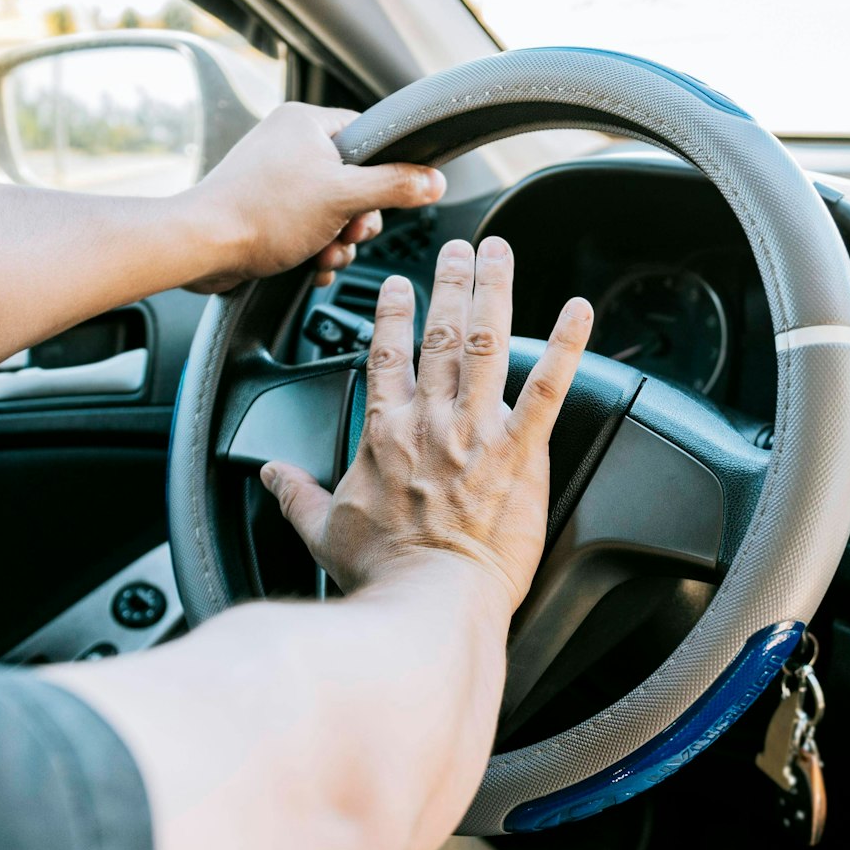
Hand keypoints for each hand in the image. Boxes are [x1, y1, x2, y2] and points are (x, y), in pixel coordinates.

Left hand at [185, 102, 445, 292]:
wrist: (204, 247)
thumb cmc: (263, 213)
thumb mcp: (344, 197)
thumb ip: (395, 186)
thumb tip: (434, 181)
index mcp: (307, 123)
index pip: (368, 136)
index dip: (383, 172)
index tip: (381, 199)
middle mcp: (290, 144)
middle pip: (354, 181)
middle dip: (357, 220)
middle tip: (348, 232)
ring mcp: (275, 178)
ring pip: (332, 211)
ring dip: (337, 242)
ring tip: (323, 253)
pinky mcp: (264, 210)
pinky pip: (307, 228)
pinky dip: (314, 250)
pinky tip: (310, 265)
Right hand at [260, 237, 592, 614]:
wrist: (428, 601)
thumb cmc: (381, 573)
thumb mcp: (321, 530)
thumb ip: (294, 493)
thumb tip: (270, 475)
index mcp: (384, 434)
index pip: (385, 354)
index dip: (392, 313)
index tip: (399, 284)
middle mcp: (430, 421)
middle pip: (441, 334)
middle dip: (450, 283)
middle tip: (460, 248)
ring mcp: (477, 432)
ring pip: (487, 342)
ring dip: (494, 291)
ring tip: (499, 255)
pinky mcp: (519, 453)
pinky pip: (548, 388)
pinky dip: (566, 346)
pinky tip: (579, 311)